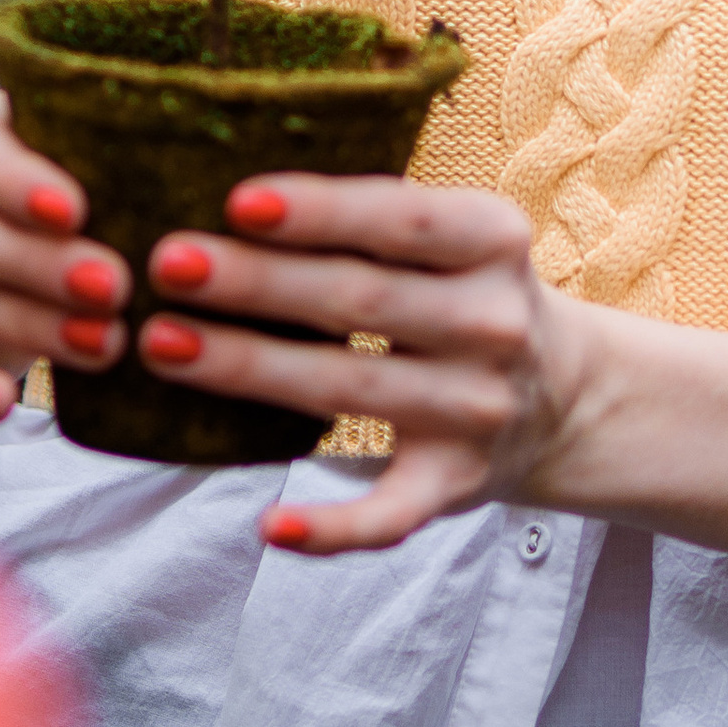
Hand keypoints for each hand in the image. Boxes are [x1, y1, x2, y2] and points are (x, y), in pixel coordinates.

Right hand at [0, 87, 135, 426]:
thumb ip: (132, 154)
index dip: (16, 179)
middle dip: (38, 264)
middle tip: (114, 287)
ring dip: (29, 326)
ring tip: (107, 344)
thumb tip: (219, 169)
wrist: (13, 246)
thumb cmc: (90, 192)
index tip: (74, 210)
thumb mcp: (102, 160)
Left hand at [134, 176, 598, 554]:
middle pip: (359, 301)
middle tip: (166, 265)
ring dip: (250, 369)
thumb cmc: (463, 293)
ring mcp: (475, 410)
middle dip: (255, 283)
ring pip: (349, 390)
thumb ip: (372, 214)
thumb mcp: (453, 236)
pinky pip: (389, 515)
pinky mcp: (455, 484)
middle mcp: (493, 324)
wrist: (564, 396)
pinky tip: (268, 525)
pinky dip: (332, 529)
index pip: (402, 218)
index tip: (237, 201)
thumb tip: (236, 197)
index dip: (320, 210)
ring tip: (163, 345)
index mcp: (493, 241)